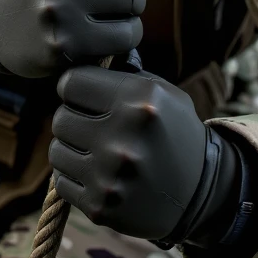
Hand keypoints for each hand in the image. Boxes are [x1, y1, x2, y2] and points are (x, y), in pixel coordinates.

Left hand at [49, 66, 244, 245]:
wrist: (200, 192)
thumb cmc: (173, 131)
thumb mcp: (161, 91)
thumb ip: (123, 71)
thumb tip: (86, 51)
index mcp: (138, 101)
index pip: (71, 82)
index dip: (74, 87)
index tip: (83, 94)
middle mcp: (123, 137)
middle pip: (60, 118)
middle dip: (73, 118)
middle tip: (91, 124)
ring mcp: (110, 175)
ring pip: (57, 150)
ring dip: (71, 148)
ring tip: (94, 149)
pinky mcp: (101, 206)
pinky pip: (62, 182)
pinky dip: (74, 177)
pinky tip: (96, 173)